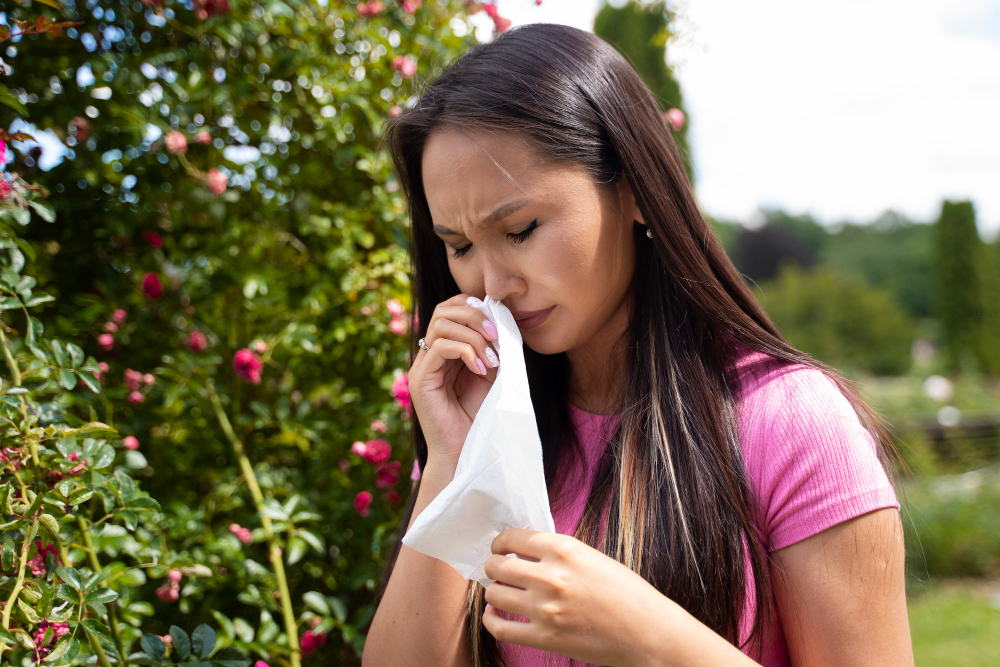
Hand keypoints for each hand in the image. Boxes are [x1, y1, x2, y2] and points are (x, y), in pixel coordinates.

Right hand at [408, 294, 500, 465]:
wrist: (468, 453)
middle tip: (498, 334)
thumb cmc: (480, 418)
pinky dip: (467, 351)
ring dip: (474, 335)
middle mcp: (429, 356)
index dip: (473, 306)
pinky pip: (440, 347)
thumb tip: (502, 320)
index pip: (450, 309)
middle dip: (475, 316)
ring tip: (493, 357)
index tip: (498, 320)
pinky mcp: (420, 380)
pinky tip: (482, 369)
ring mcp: (422, 367)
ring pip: (441, 325)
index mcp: (445, 352)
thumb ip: (492, 348)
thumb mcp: (492, 374)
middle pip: (443, 310)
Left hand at [482, 528, 662, 666]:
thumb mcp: (591, 557)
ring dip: (494, 590)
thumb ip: (556, 552)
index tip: (500, 549)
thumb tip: (521, 550)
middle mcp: (550, 576)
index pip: (511, 538)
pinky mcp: (544, 638)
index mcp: (564, 549)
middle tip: (498, 569)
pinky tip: (495, 613)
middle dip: (493, 566)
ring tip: (501, 591)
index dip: (500, 543)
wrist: (647, 631)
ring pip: (495, 593)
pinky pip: (499, 627)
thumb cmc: (625, 592)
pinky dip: (491, 618)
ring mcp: (545, 609)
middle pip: (497, 566)